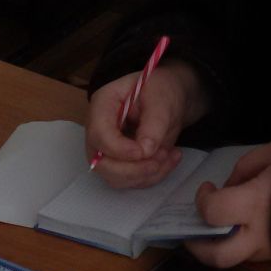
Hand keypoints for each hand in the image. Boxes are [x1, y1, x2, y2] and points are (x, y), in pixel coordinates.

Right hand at [86, 60, 210, 189]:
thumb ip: (154, 123)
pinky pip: (131, 181)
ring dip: (146, 174)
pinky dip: (153, 176)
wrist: (171, 98)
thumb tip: (145, 152)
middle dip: (133, 168)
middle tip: (162, 156)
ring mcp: (108, 150)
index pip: (99, 134)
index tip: (145, 152)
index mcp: (103, 105)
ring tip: (170, 154)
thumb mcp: (162, 98)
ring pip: (116, 178)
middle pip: (102, 163)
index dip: (119, 149)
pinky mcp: (121, 164)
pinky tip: (171, 158)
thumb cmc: (163, 90)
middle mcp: (99, 130)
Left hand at [187, 138, 270, 266]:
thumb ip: (244, 168)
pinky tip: (235, 225)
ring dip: (215, 246)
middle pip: (217, 256)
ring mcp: (269, 248)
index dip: (203, 200)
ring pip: (232, 259)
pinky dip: (235, 243)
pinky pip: (249, 253)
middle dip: (197, 246)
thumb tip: (228, 186)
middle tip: (192, 229)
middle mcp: (258, 233)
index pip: (214, 212)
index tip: (207, 187)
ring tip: (211, 227)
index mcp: (255, 203)